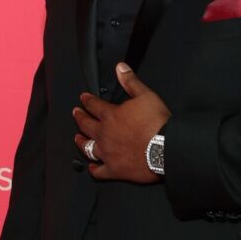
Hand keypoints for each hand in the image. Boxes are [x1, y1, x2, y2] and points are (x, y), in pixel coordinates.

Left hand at [73, 63, 170, 182]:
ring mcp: (107, 153)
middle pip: (86, 125)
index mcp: (111, 116)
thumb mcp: (146, 95)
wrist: (165, 149)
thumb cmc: (157, 124)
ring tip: (78, 138)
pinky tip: (91, 167)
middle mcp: (104, 134)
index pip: (93, 105)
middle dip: (79, 117)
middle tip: (75, 114)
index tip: (83, 98)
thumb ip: (131, 81)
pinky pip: (99, 171)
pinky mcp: (114, 169)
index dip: (87, 100)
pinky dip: (94, 169)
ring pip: (87, 148)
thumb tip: (120, 68)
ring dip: (81, 142)